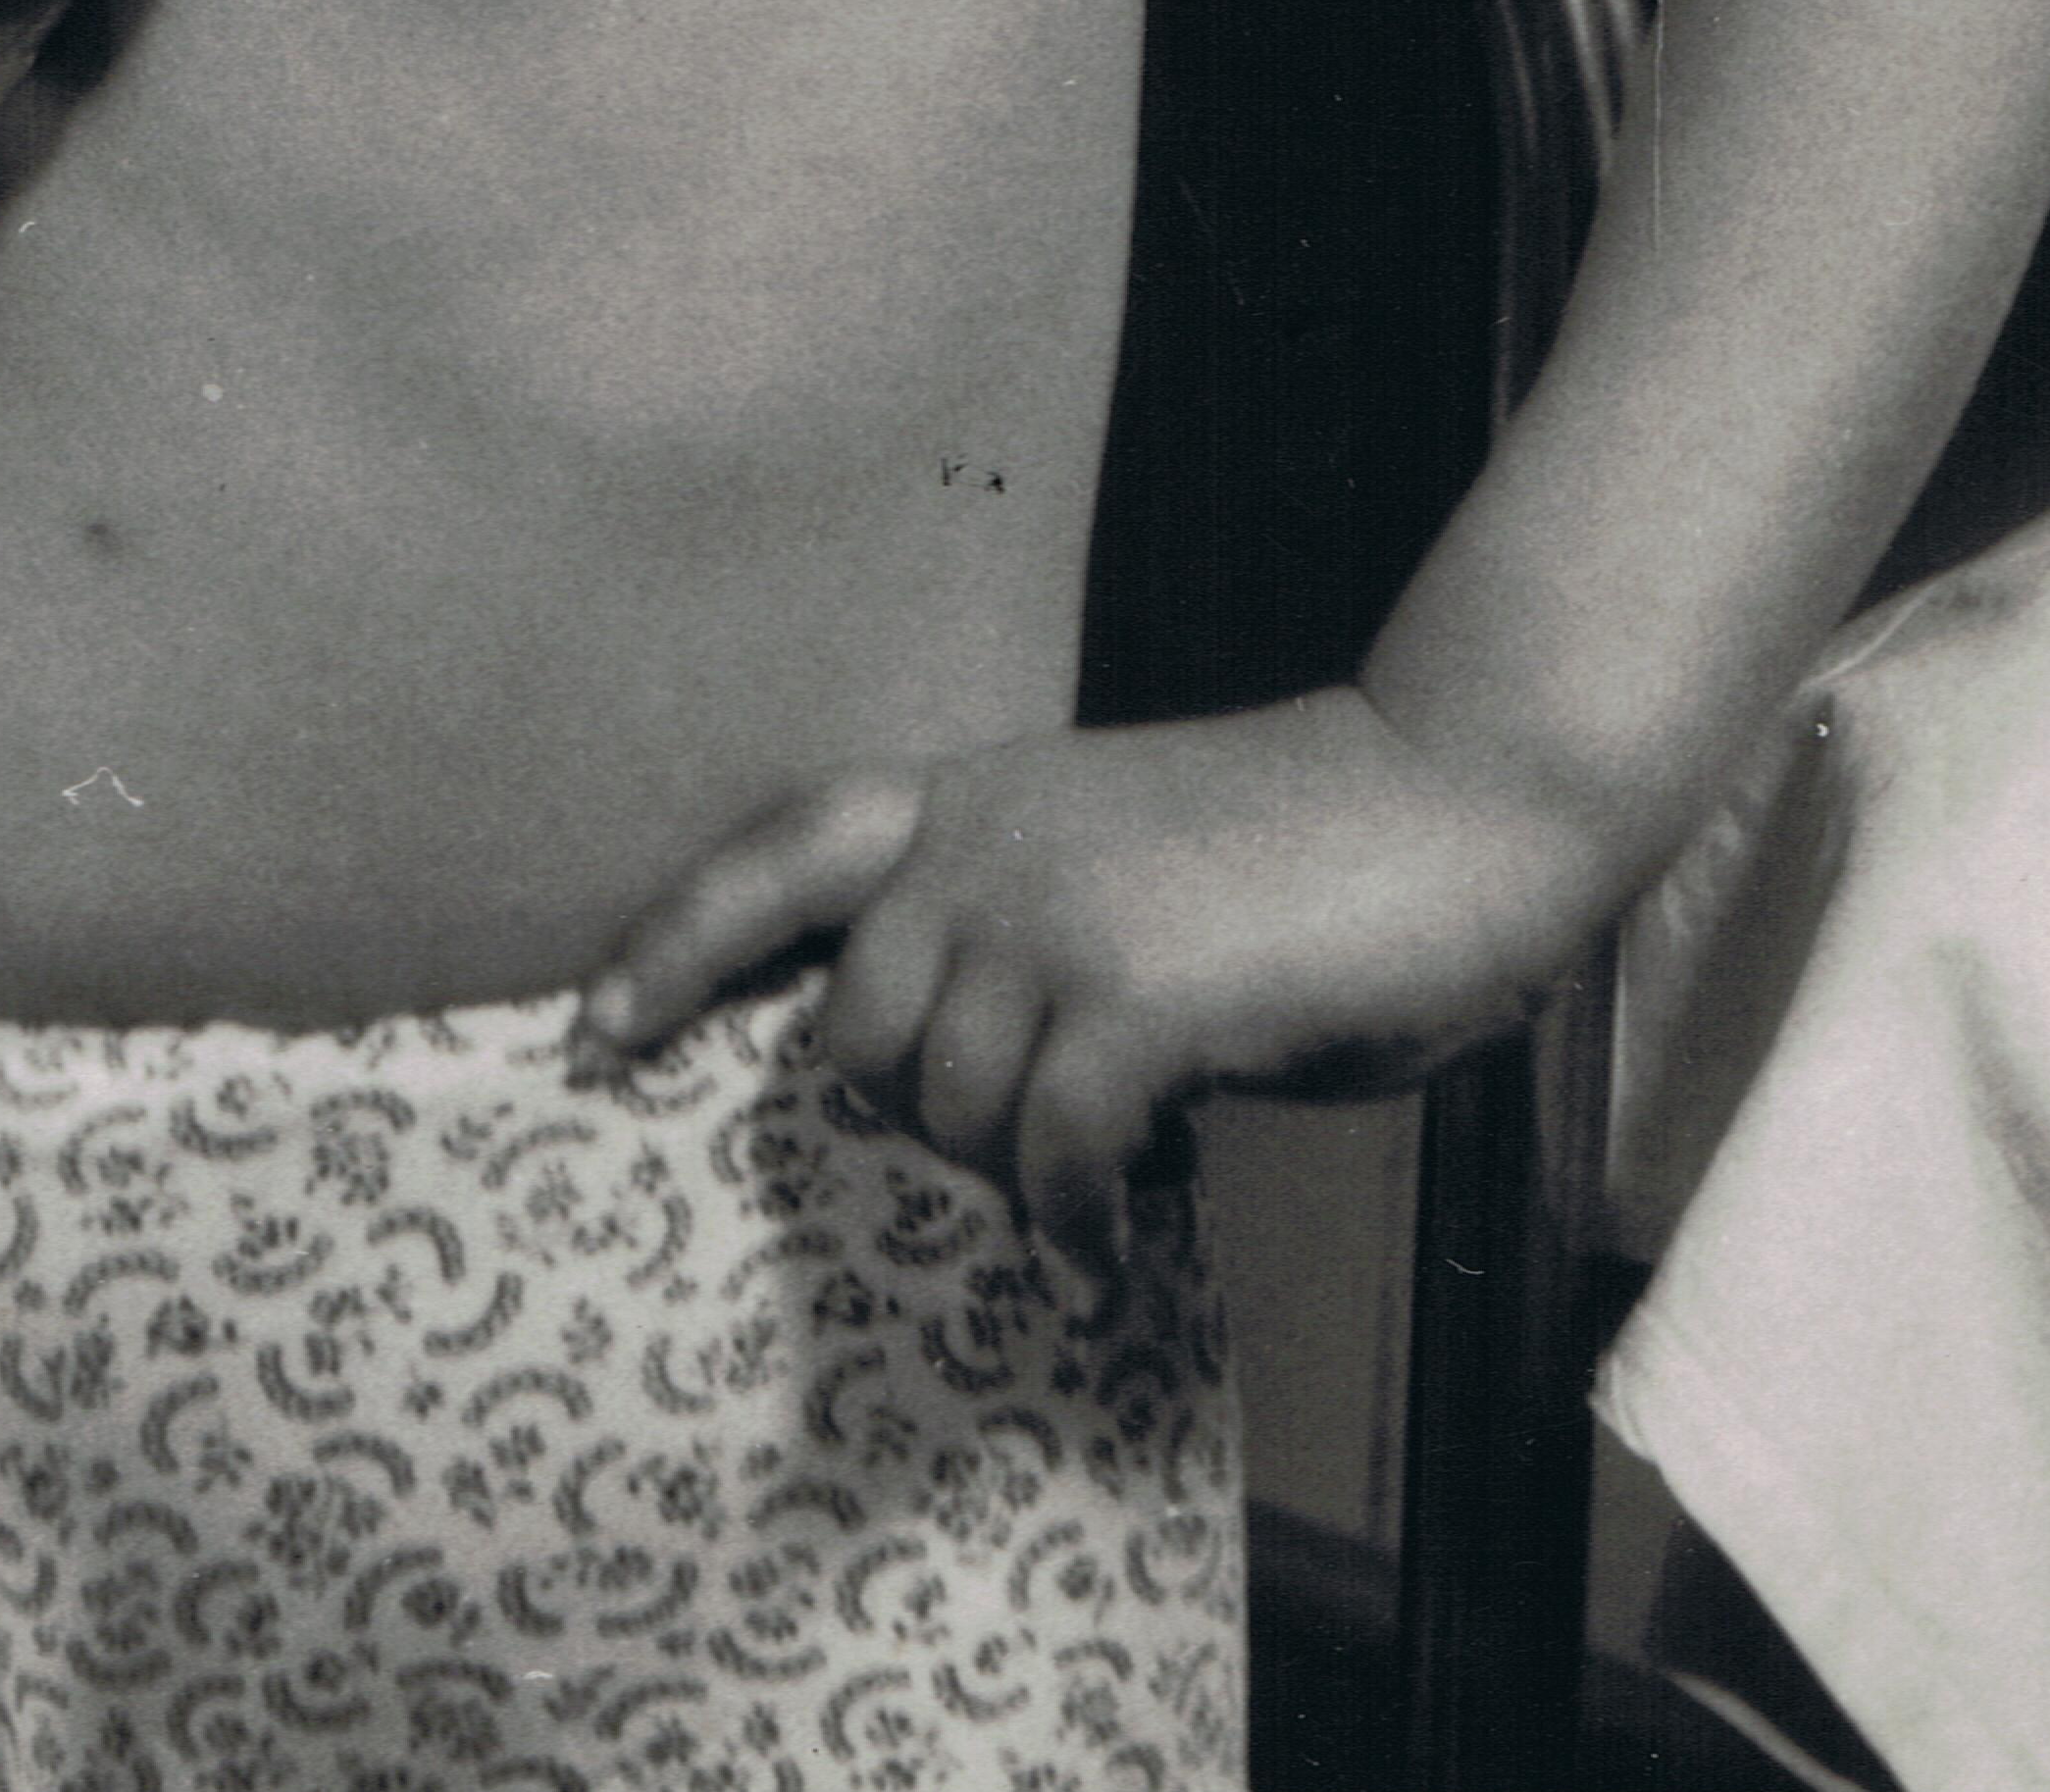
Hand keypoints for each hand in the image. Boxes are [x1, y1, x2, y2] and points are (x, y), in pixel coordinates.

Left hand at [572, 687, 1624, 1272]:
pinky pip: (1050, 1148)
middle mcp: (982, 843)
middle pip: (853, 1038)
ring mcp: (1052, 908)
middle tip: (1039, 1160)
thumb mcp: (1120, 870)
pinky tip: (1117, 1251)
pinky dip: (1075, 1221)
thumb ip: (1026, 942)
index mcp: (968, 798)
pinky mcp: (1138, 988)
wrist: (1455, 798)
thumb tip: (973, 1089)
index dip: (672, 946)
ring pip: (949, 1107)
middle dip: (927, 1128)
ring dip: (1019, 1182)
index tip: (594, 1032)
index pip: (771, 856)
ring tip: (1113, 1190)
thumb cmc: (1305, 857)